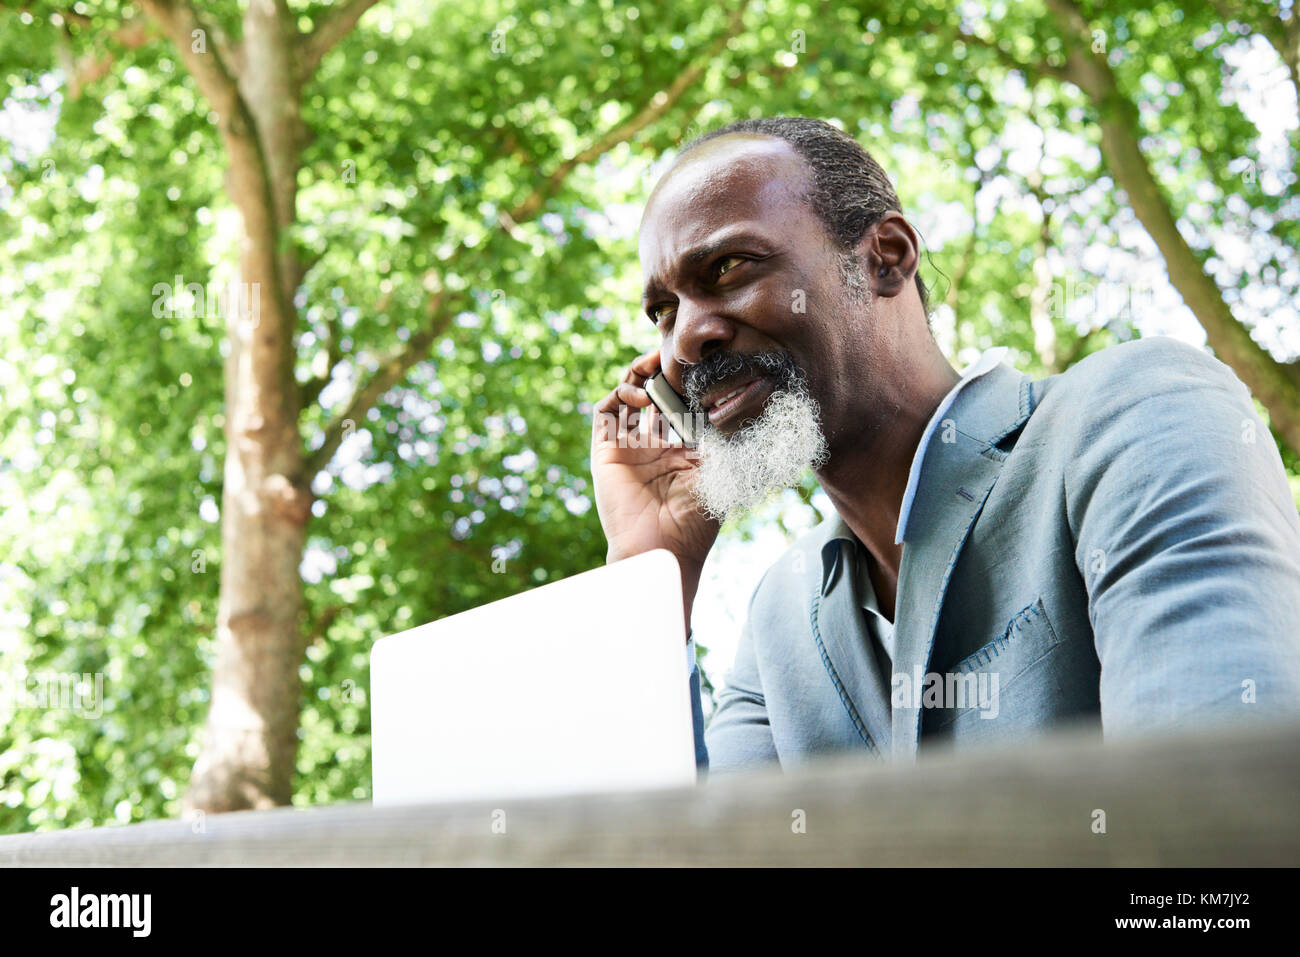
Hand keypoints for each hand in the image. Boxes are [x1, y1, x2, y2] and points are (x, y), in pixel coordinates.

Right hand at [591, 349, 720, 623]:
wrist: (663, 549)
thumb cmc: (696, 520)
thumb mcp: (719, 471)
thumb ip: (723, 439)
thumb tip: (744, 402)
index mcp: (679, 448)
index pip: (679, 402)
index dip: (686, 380)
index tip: (702, 361)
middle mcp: (652, 444)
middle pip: (651, 392)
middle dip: (660, 370)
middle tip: (673, 353)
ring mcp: (627, 445)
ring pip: (627, 395)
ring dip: (638, 375)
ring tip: (655, 364)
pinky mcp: (606, 450)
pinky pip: (605, 412)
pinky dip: (620, 394)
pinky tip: (640, 395)